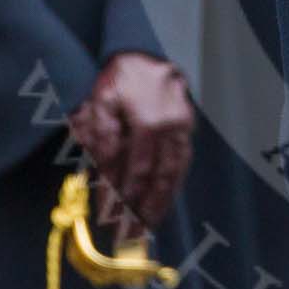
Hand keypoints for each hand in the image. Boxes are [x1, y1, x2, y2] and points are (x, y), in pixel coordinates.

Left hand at [67, 52, 193, 227]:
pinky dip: (173, 185)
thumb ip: (102, 134)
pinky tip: (163, 200)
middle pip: (157, 178)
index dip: (119, 195)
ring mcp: (183, 128)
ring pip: (174, 173)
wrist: (144, 52)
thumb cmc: (117, 77)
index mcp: (149, 121)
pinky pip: (182, 162)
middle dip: (141, 209)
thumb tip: (106, 169)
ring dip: (160, 202)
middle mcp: (171, 128)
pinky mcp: (188, 127)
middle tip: (128, 236)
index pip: (132, 170)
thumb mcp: (101, 100)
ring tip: (147, 227)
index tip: (107, 218)